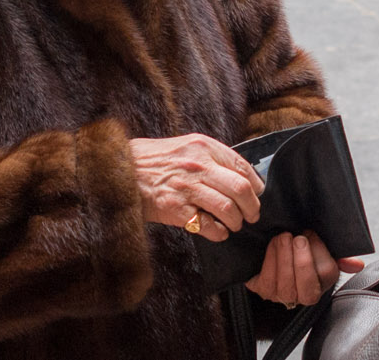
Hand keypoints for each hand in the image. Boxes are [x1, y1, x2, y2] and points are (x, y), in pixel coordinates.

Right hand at [130, 134, 265, 241]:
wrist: (119, 170)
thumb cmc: (154, 160)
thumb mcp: (185, 146)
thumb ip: (212, 158)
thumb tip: (242, 176)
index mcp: (203, 146)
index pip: (242, 166)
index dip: (256, 185)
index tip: (258, 194)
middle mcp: (198, 165)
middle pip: (241, 188)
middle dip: (252, 206)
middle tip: (252, 215)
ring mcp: (186, 187)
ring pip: (228, 208)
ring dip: (236, 221)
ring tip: (234, 225)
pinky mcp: (174, 208)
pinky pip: (207, 225)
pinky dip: (218, 232)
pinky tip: (218, 232)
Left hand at [245, 231, 366, 306]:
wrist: (277, 253)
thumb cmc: (304, 251)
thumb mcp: (324, 252)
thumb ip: (342, 258)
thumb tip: (357, 265)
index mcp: (322, 283)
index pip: (327, 273)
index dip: (319, 252)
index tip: (311, 234)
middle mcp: (302, 296)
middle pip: (305, 287)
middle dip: (302, 261)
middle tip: (299, 238)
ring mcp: (281, 296)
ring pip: (285, 284)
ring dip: (284, 257)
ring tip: (284, 237)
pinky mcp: (262, 289)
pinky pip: (266, 279)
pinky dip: (270, 259)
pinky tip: (273, 243)